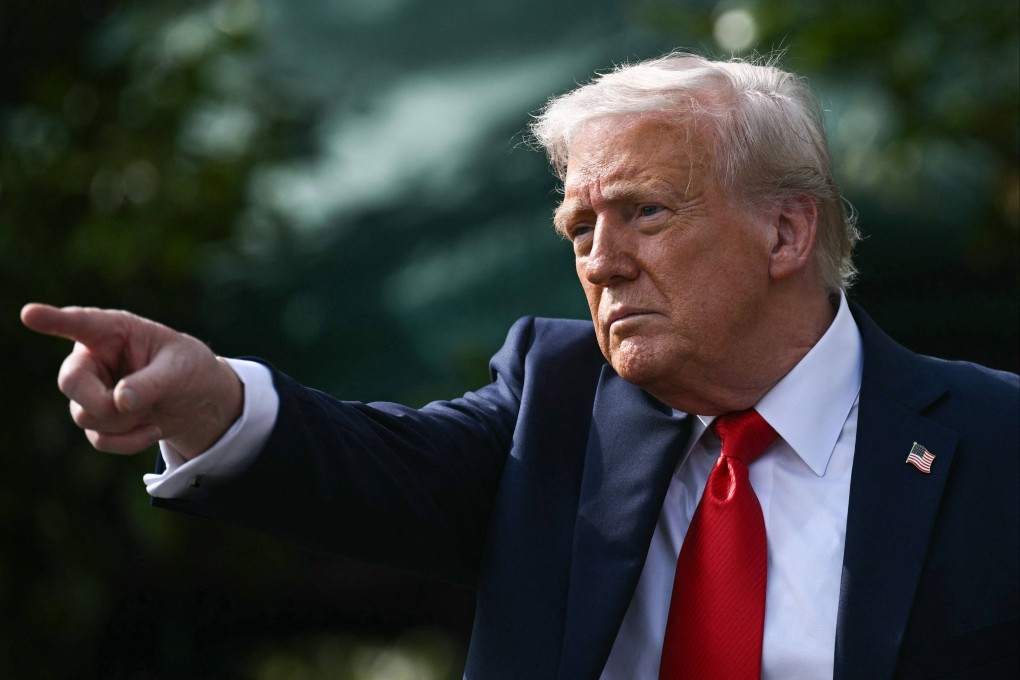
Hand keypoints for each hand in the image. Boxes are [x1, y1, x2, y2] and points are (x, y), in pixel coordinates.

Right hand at [21, 303, 242, 458]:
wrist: (200, 400)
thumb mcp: (180, 371)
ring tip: (153, 410)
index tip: (30, 314)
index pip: (79, 323)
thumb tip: (119, 402)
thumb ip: (150, 383)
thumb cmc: (190, 370)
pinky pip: (99, 439)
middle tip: (132, 407)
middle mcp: (94, 358)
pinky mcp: (98, 418)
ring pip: (85, 416)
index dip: (53, 320)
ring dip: (124, 422)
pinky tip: (153, 430)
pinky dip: (128, 442)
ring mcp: (92, 390)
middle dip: (101, 403)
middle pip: (70, 383)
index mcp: (115, 330)